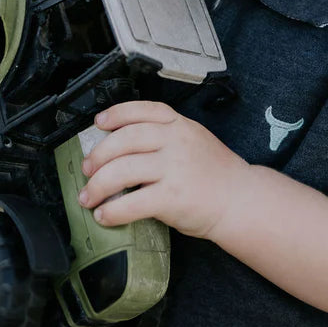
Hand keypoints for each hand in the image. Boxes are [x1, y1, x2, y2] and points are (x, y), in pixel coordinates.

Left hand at [79, 101, 249, 238]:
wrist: (240, 200)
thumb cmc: (216, 174)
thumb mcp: (194, 140)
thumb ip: (165, 137)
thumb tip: (122, 147)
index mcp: (180, 125)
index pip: (141, 110)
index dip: (115, 114)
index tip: (98, 123)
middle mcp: (176, 142)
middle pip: (124, 140)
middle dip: (98, 156)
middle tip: (87, 170)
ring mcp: (174, 168)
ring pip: (122, 171)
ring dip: (97, 186)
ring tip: (88, 197)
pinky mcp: (172, 197)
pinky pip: (132, 202)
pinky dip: (112, 211)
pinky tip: (105, 216)